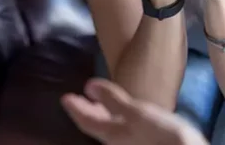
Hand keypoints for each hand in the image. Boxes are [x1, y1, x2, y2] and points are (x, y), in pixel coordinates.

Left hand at [62, 79, 207, 144]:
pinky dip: (115, 117)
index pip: (86, 121)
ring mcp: (130, 142)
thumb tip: (87, 85)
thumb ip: (112, 99)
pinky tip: (123, 112)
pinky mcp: (143, 140)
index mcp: (111, 134)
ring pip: (109, 127)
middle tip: (78, 98)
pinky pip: (121, 127)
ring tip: (97, 102)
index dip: (75, 108)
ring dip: (101, 113)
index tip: (65, 97)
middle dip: (87, 111)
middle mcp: (117, 141)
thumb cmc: (160, 133)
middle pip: (96, 126)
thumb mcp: (136, 112)